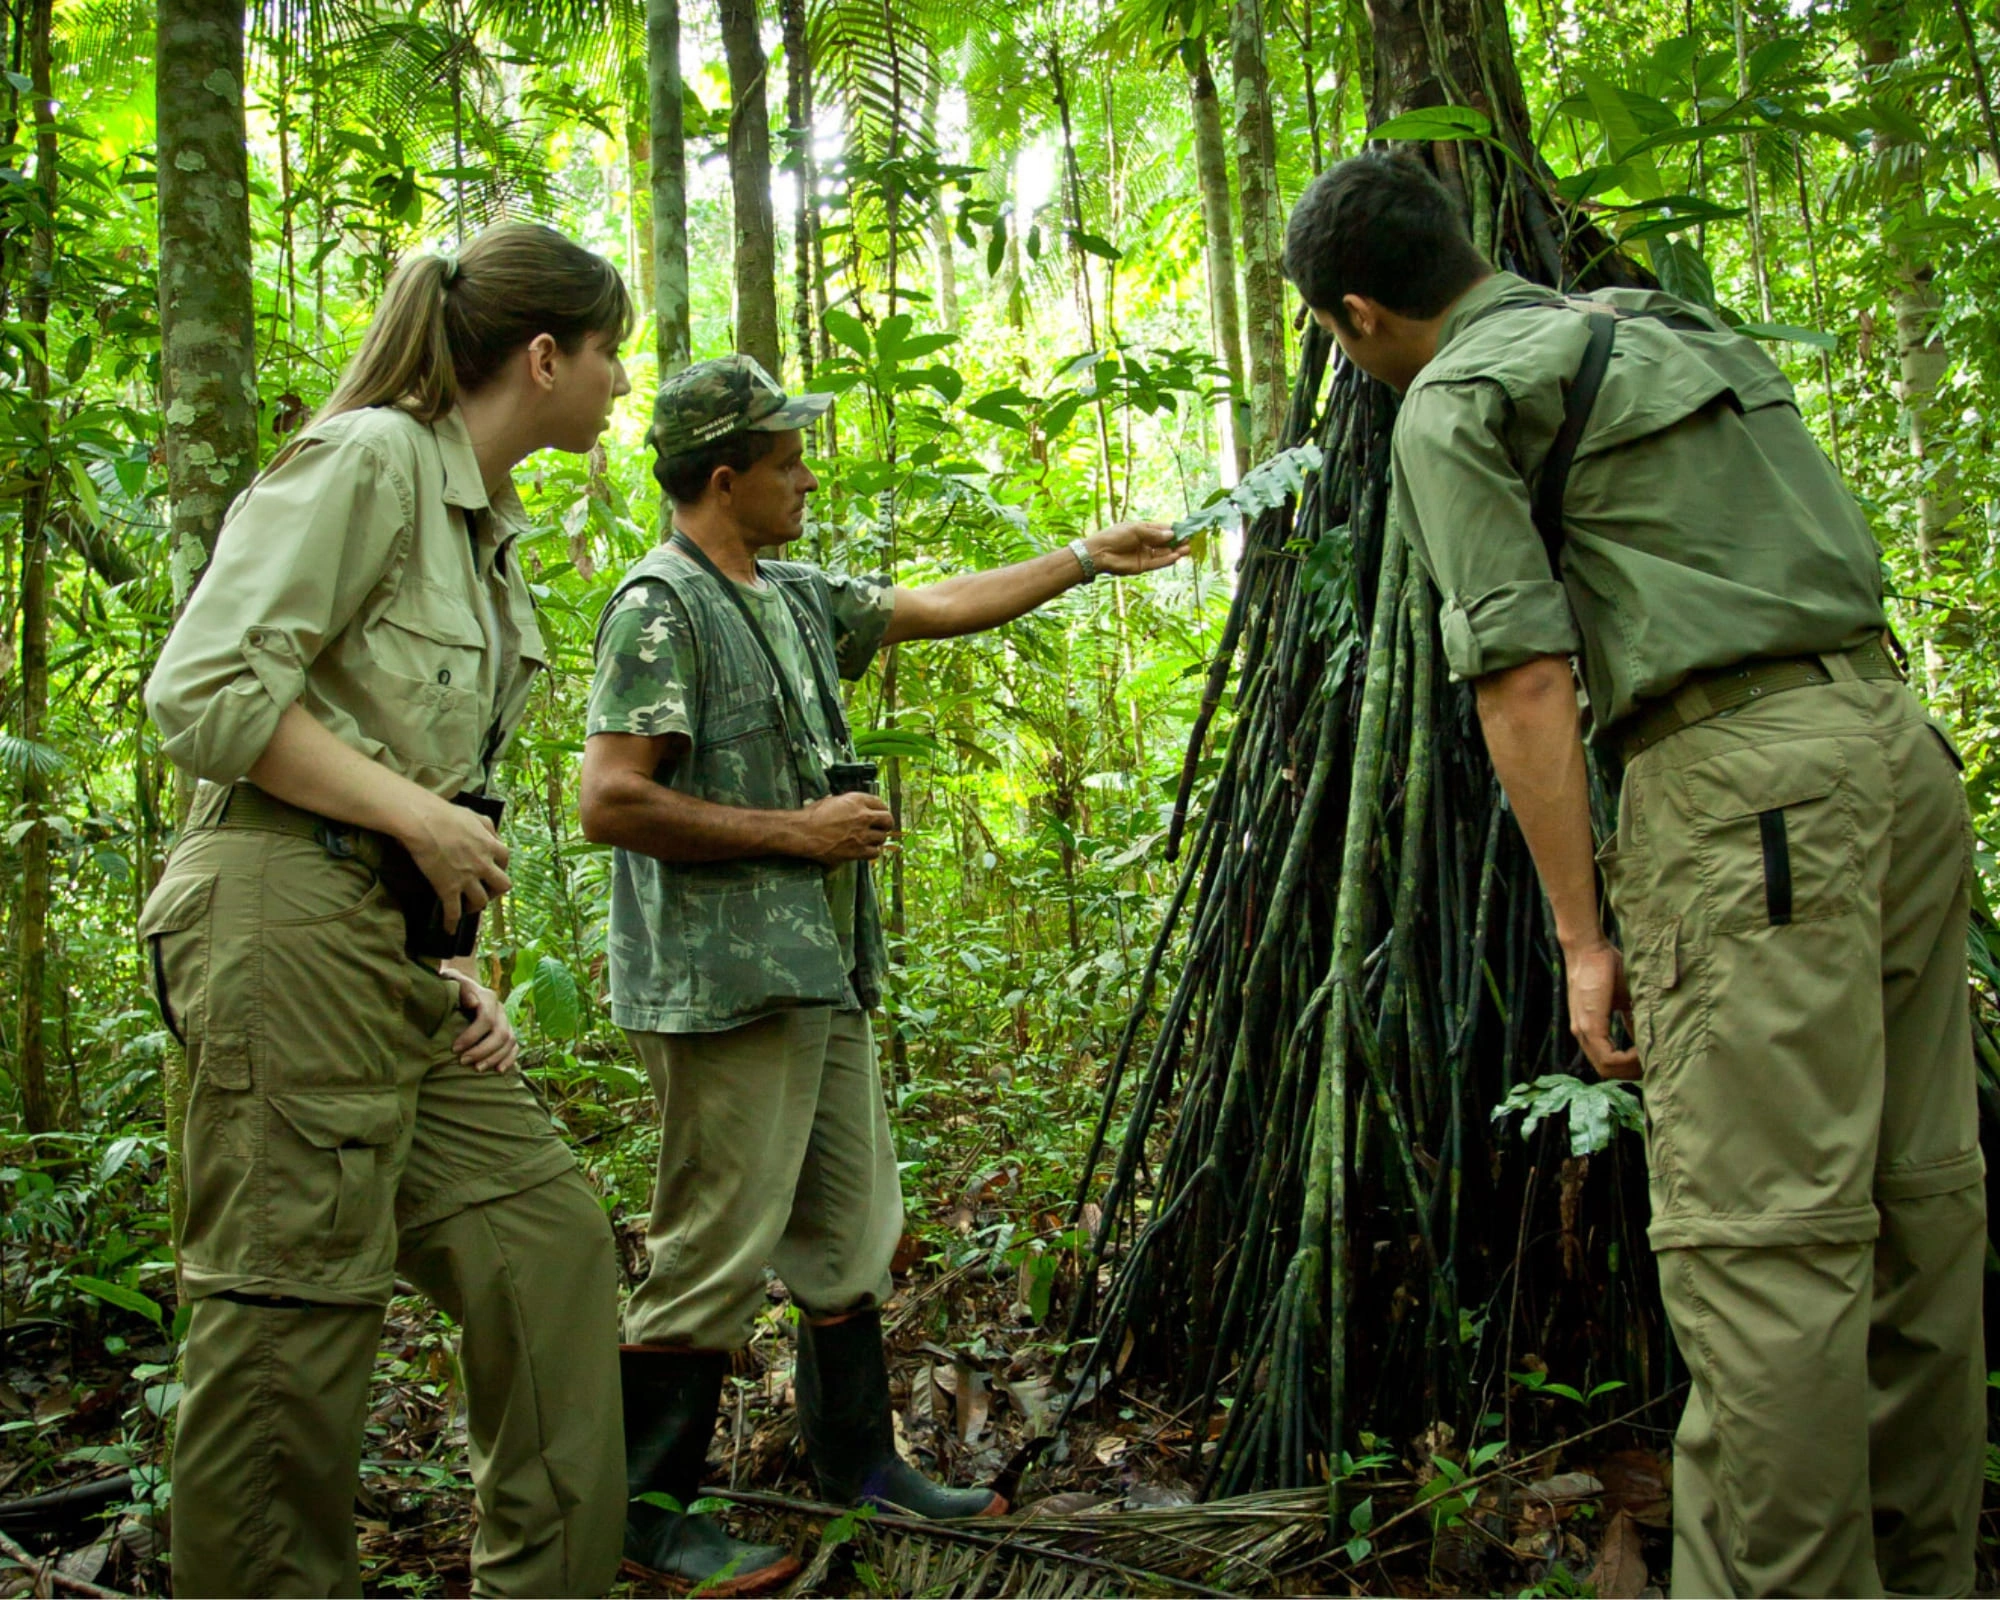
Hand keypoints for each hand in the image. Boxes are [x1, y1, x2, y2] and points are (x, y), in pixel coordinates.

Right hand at [400, 794, 510, 931]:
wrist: (423, 822)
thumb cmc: (446, 814)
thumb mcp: (474, 815)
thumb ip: (487, 826)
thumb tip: (492, 834)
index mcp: (490, 846)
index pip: (505, 859)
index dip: (501, 866)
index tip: (493, 869)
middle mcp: (483, 865)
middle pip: (503, 886)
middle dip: (496, 891)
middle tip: (486, 891)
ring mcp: (467, 878)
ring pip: (481, 901)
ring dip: (475, 906)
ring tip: (468, 907)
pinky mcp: (448, 888)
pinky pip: (453, 912)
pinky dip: (451, 923)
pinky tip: (449, 929)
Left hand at [447, 970, 517, 1071]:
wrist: (461, 989)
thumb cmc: (451, 988)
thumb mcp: (451, 981)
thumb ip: (458, 986)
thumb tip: (471, 1002)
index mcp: (487, 997)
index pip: (486, 1019)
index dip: (472, 1036)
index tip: (454, 1049)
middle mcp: (500, 1009)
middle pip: (500, 1033)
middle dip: (482, 1050)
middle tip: (463, 1061)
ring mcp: (506, 1021)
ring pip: (509, 1041)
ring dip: (495, 1057)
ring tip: (477, 1069)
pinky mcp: (508, 1032)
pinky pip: (515, 1047)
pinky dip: (509, 1059)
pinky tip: (499, 1070)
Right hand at [791, 792, 894, 864]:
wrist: (804, 833)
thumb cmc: (812, 816)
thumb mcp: (832, 801)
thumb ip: (848, 804)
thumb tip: (853, 808)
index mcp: (857, 800)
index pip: (880, 803)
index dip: (881, 809)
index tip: (880, 813)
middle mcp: (863, 816)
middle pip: (887, 820)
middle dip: (886, 823)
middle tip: (881, 827)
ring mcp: (862, 834)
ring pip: (882, 837)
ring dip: (877, 838)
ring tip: (871, 839)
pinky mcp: (858, 850)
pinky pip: (875, 852)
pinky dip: (872, 851)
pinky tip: (866, 850)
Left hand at [1085, 521, 1186, 577]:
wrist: (1100, 552)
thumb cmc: (1115, 536)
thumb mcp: (1137, 530)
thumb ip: (1155, 534)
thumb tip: (1172, 535)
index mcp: (1144, 530)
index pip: (1163, 530)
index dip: (1175, 531)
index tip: (1187, 531)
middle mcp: (1146, 543)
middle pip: (1166, 543)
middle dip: (1178, 542)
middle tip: (1191, 542)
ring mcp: (1145, 555)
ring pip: (1164, 554)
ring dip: (1176, 552)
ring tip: (1187, 550)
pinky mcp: (1143, 566)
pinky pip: (1158, 563)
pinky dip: (1167, 560)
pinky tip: (1176, 557)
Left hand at [1563, 936, 1639, 1079]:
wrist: (1589, 948)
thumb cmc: (1608, 969)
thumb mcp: (1626, 1000)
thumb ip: (1633, 1021)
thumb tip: (1650, 1041)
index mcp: (1591, 1030)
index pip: (1608, 1064)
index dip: (1630, 1068)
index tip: (1651, 1062)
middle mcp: (1583, 1035)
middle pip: (1607, 1071)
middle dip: (1633, 1073)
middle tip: (1655, 1066)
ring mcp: (1583, 1031)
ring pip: (1606, 1068)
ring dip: (1632, 1068)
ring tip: (1652, 1058)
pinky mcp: (1588, 1025)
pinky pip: (1608, 1057)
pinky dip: (1628, 1059)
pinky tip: (1643, 1050)